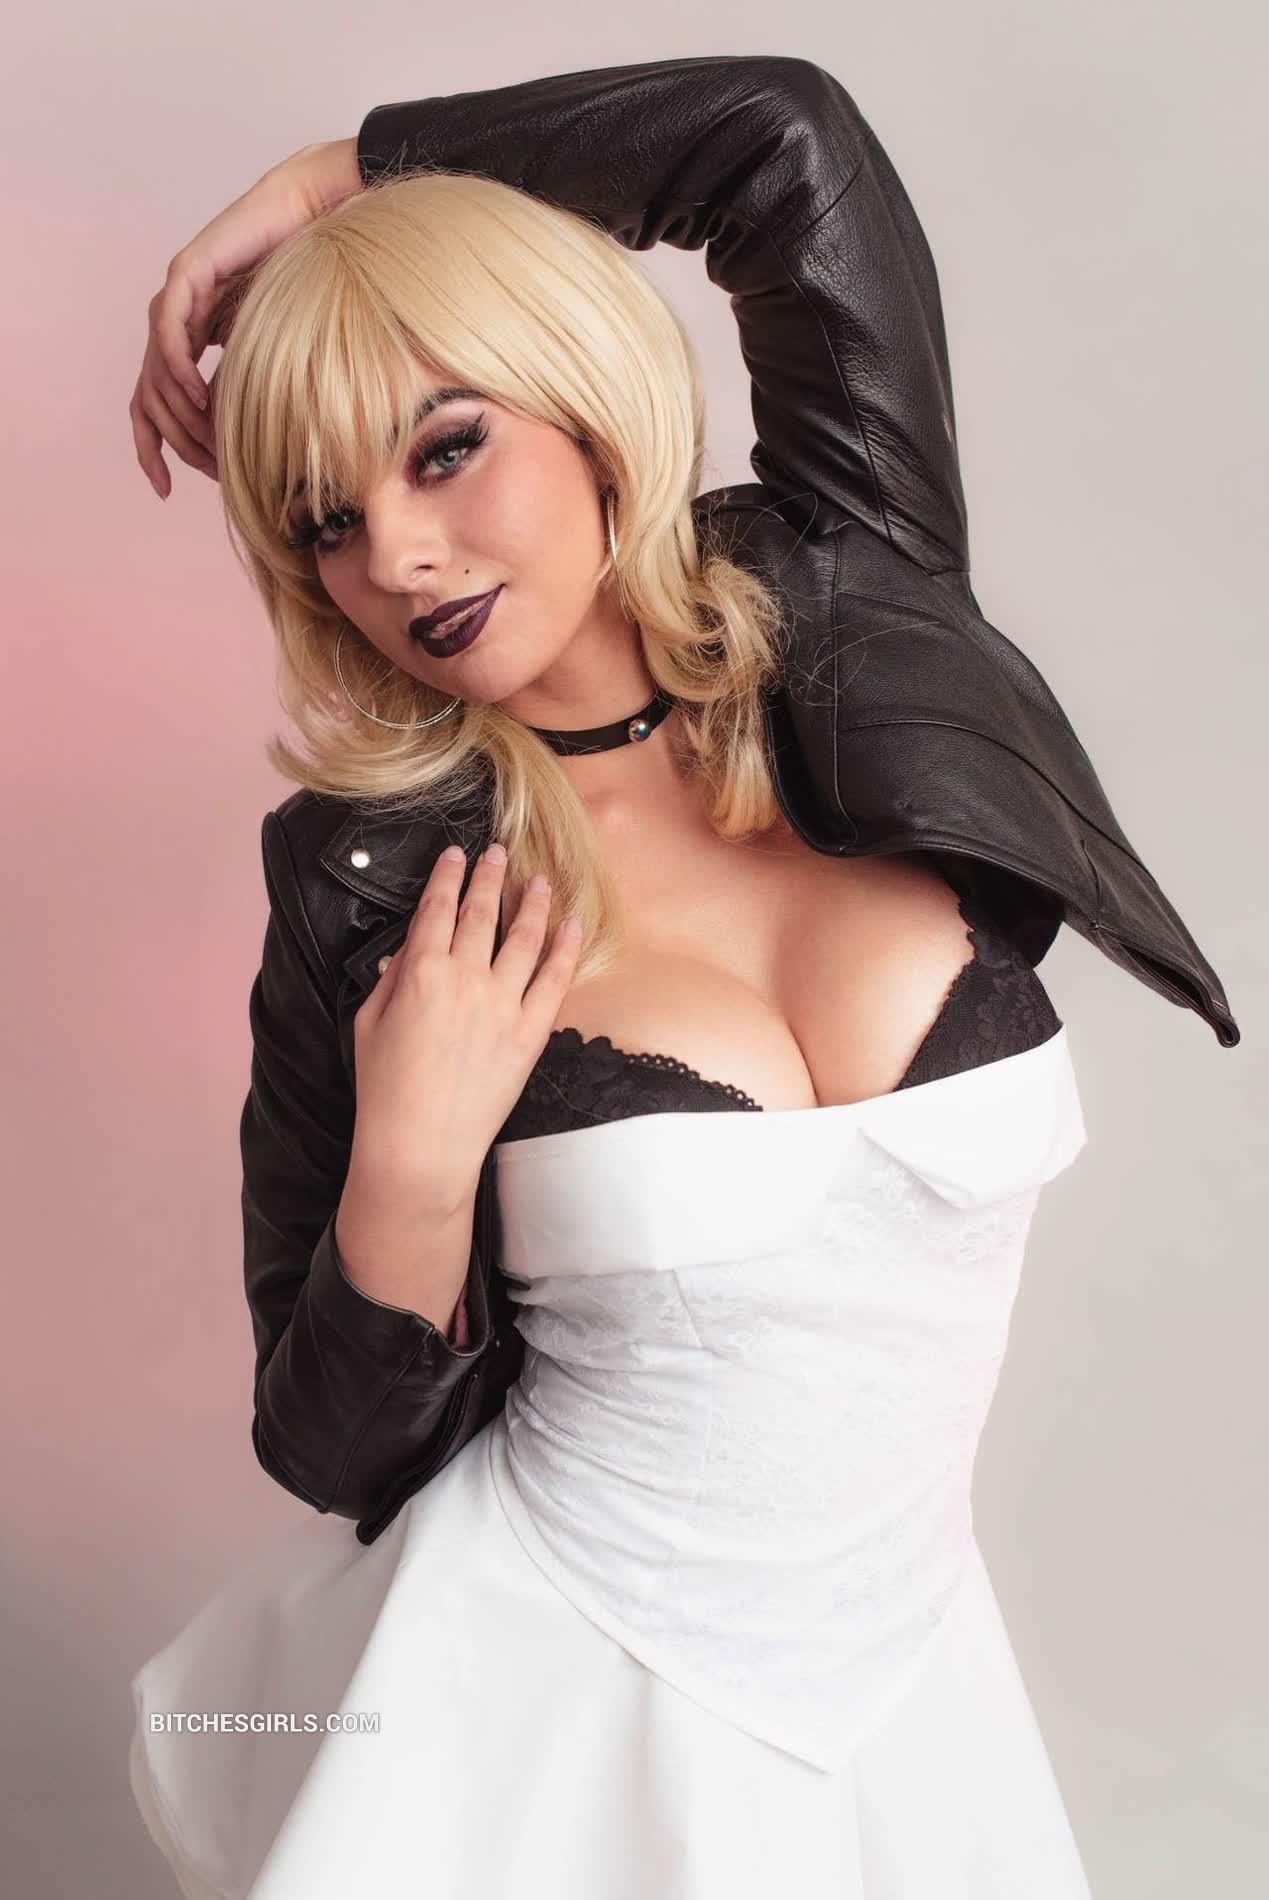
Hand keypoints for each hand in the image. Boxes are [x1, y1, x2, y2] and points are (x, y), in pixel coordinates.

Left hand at [130, 140, 361, 499]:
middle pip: (145, 396)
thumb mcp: (277, 358)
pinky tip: (199, 395)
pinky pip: (167, 330)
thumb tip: (252, 452)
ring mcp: (177, 297)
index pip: (153, 404)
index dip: (152, 449)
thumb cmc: (309, 284)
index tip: (165, 490)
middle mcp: (176, 323)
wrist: (316, 219)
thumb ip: (252, 393)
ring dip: (177, 409)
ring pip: (153, 370)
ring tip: (208, 433)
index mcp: (191, 344)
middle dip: (168, 441)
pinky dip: (176, 367)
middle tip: (205, 468)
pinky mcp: (187, 273)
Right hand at [348, 845, 584, 1213]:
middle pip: (481, 913)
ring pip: (523, 937)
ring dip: (532, 903)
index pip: (437, 908)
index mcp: (419, 972)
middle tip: (498, 852)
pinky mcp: (530, 1033)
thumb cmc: (384, 1089)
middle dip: (489, 876)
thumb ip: (391, 978)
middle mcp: (465, 979)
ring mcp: (502, 1004)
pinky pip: (554, 980)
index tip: (456, 855)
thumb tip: (408, 947)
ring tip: (538, 881)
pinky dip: (564, 948)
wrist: (420, 1146)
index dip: (448, 876)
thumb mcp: (369, 1022)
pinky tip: (571, 925)